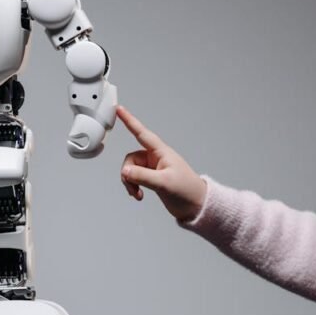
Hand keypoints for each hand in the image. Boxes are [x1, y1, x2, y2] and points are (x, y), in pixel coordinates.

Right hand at [117, 105, 206, 221]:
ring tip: (137, 194)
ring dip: (130, 182)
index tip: (119, 109)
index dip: (129, 120)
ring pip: (131, 169)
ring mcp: (153, 168)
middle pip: (131, 158)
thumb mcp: (163, 182)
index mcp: (161, 152)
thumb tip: (125, 171)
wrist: (195, 205)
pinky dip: (133, 186)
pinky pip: (134, 177)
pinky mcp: (151, 178)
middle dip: (128, 173)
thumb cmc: (187, 190)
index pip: (141, 133)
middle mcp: (156, 158)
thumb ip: (142, 176)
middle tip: (133, 187)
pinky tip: (139, 195)